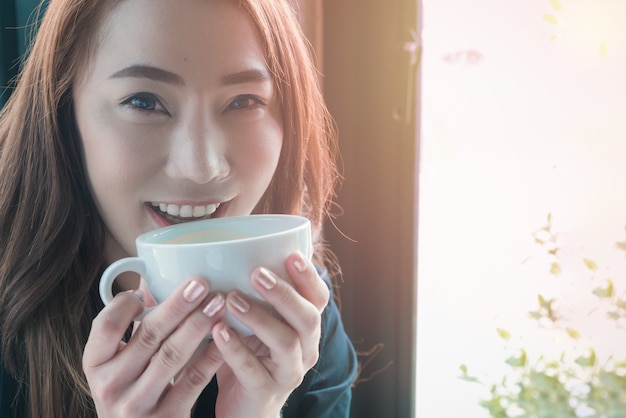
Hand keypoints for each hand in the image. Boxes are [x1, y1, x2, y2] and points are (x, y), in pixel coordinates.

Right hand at [83, 278, 226, 416]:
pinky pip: (193, 380)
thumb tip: (149, 277)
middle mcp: (111, 385)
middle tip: (200, 283)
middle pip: (148, 336)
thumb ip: (130, 325)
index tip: (148, 287)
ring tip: (217, 303)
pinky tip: (225, 335)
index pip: (105, 325)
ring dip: (198, 325)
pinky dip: (211, 355)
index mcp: (95, 364)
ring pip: (172, 356)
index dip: (126, 303)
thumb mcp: (118, 362)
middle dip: (178, 305)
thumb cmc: (129, 390)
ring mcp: (137, 405)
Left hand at [207, 252, 329, 417]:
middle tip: (256, 273)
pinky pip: (253, 369)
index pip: (318, 298)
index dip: (309, 277)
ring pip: (285, 342)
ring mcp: (289, 372)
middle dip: (284, 293)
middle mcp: (306, 349)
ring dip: (258, 317)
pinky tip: (218, 331)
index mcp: (306, 328)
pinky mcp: (265, 392)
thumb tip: (225, 253)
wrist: (244, 409)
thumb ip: (252, 295)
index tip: (291, 255)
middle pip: (308, 317)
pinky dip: (235, 348)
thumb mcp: (256, 324)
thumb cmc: (249, 355)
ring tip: (231, 299)